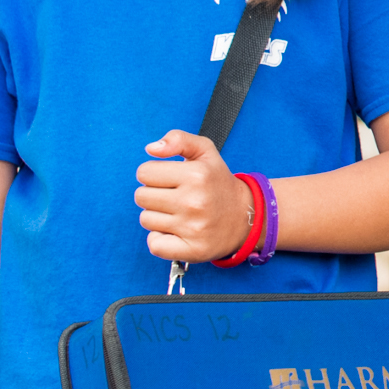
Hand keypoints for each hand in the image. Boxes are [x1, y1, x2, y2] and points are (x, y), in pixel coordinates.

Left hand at [135, 130, 252, 264]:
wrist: (247, 216)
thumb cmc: (218, 183)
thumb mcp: (205, 152)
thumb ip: (178, 139)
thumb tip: (150, 148)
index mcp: (197, 174)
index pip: (144, 172)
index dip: (155, 174)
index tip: (171, 179)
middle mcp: (195, 201)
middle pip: (141, 196)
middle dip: (154, 195)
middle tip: (176, 197)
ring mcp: (193, 227)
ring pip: (146, 219)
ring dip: (158, 216)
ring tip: (179, 214)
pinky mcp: (192, 250)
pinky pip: (154, 244)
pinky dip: (160, 239)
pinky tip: (175, 232)